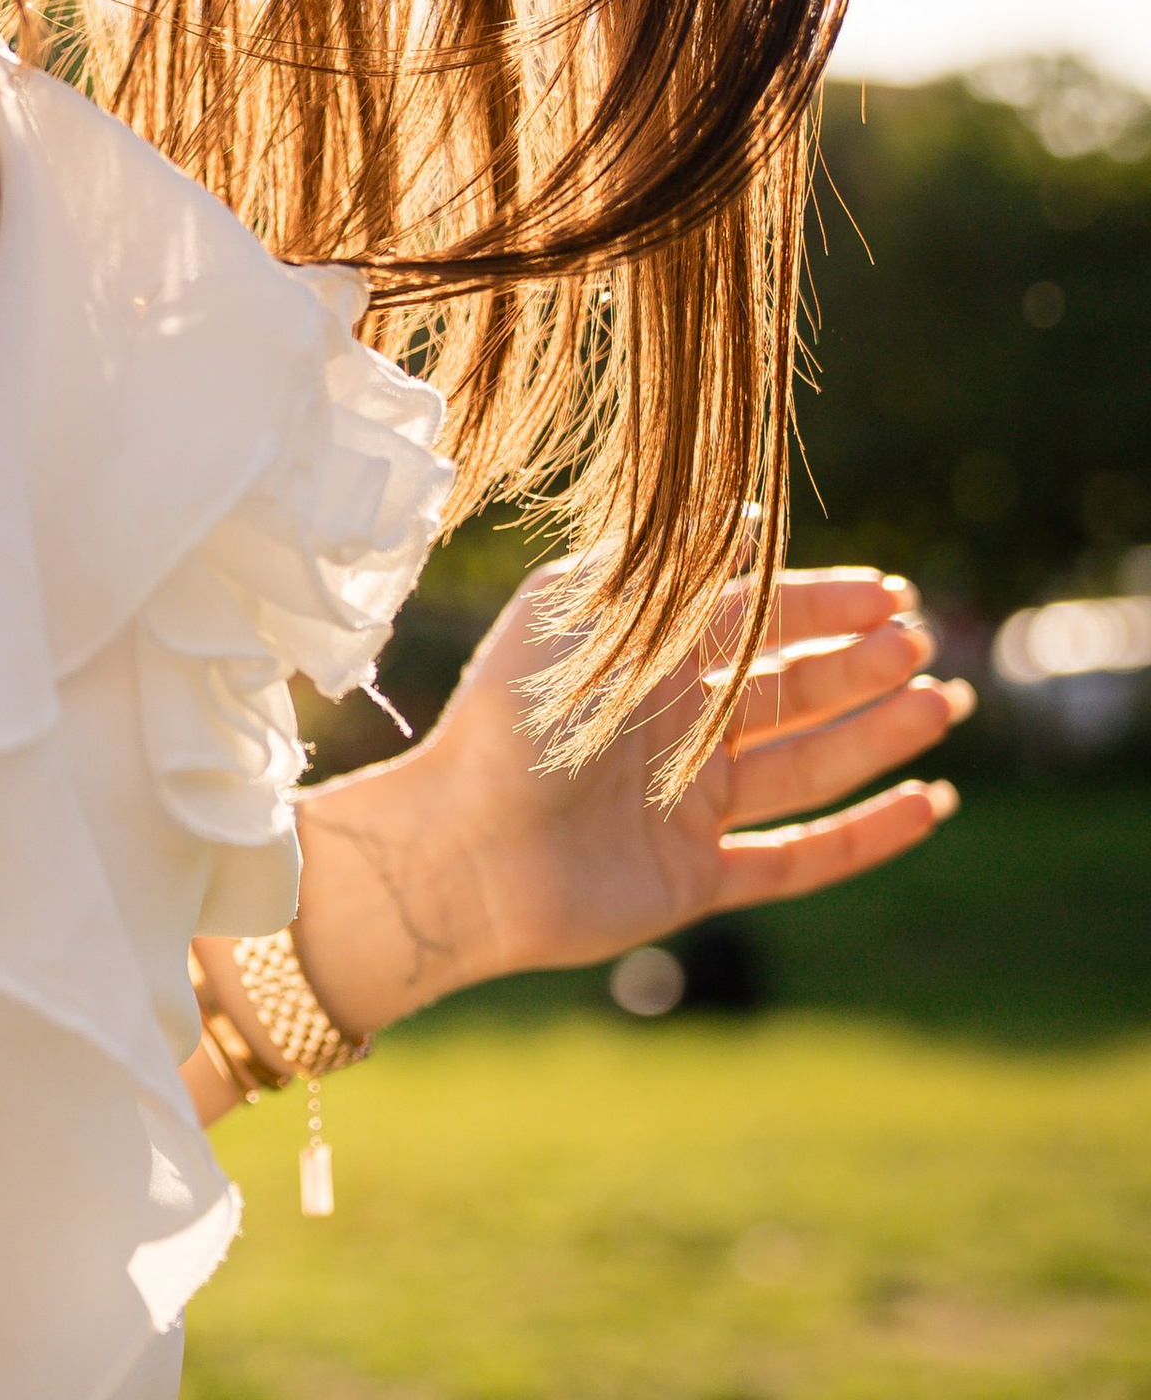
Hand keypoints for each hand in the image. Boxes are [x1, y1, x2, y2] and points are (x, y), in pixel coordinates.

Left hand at [287, 567, 972, 1035]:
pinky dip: (864, 836)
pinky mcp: (695, 880)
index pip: (754, 623)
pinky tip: (927, 805)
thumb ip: (660, 565)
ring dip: (878, 736)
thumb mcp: (573, 609)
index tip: (890, 593)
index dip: (823, 606)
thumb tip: (748, 519)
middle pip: (792, 693)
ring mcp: (688, 808)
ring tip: (940, 705)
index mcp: (645, 664)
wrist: (459, 845)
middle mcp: (673, 731)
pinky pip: (798, 858)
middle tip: (921, 645)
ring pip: (808, 766)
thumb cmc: (508, 718)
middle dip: (861, 666)